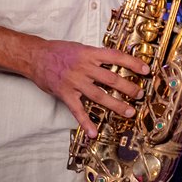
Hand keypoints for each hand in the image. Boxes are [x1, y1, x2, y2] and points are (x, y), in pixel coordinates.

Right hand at [26, 39, 150, 137]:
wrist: (35, 57)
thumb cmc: (59, 51)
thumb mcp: (81, 48)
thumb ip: (96, 56)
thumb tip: (115, 61)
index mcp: (90, 54)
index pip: (116, 57)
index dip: (132, 63)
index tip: (146, 70)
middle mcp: (84, 67)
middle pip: (111, 78)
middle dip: (128, 87)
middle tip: (140, 94)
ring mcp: (75, 82)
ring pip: (99, 95)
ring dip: (115, 104)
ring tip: (129, 112)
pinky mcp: (65, 94)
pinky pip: (77, 110)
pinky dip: (86, 122)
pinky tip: (94, 133)